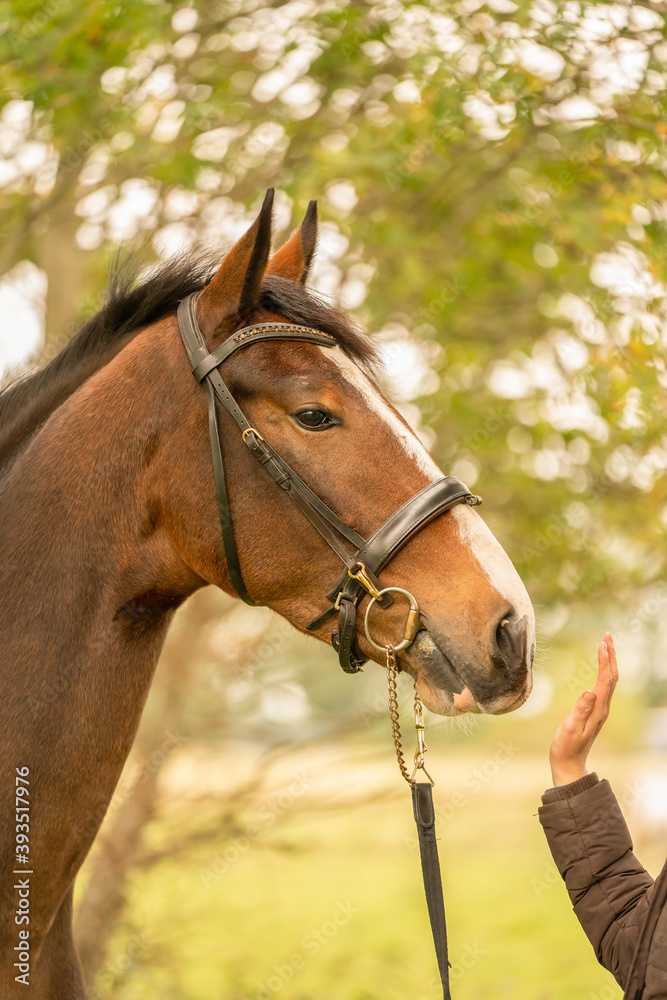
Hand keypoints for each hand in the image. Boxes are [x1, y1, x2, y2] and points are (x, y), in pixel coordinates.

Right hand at [549, 632, 617, 786]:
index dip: (605, 660)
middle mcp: (603, 708)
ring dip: (609, 661)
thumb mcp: (571, 728)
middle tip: (607, 635)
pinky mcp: (595, 711)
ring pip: (609, 680)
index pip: (605, 679)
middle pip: (612, 676)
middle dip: (611, 655)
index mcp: (598, 710)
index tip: (602, 642)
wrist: (569, 764)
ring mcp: (600, 709)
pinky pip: (603, 686)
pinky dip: (603, 671)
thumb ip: (580, 710)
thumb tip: (590, 690)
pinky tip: (599, 667)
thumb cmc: (566, 747)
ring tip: (605, 645)